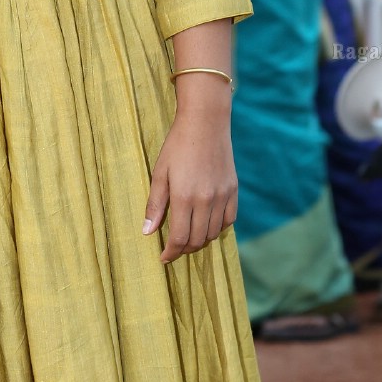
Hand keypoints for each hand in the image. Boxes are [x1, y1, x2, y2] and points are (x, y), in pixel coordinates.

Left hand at [142, 107, 237, 264]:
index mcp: (185, 197)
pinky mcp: (233, 190)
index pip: (180, 238)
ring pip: (213, 233)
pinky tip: (206, 225)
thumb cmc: (177, 146)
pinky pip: (229, 220)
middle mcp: (207, 200)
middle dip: (184, 249)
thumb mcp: (159, 173)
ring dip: (200, 241)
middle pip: (197, 240)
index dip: (170, 252)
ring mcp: (223, 196)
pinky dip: (217, 228)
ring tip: (188, 238)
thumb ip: (155, 205)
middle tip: (173, 249)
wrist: (205, 123)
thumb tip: (147, 232)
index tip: (163, 258)